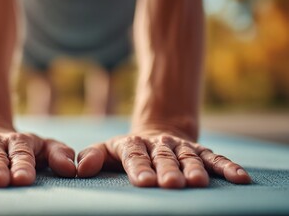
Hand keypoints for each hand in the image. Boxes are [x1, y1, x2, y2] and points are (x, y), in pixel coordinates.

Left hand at [76, 129, 250, 187]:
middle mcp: (158, 144)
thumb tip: (80, 170)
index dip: (140, 168)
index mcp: (132, 144)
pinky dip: (227, 167)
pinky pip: (214, 157)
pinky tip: (239, 178)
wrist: (154, 135)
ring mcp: (180, 147)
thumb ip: (92, 157)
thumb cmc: (127, 152)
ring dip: (194, 169)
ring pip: (189, 157)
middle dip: (168, 170)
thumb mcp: (107, 152)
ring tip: (198, 182)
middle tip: (171, 184)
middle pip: (163, 157)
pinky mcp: (199, 150)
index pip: (135, 156)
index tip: (144, 183)